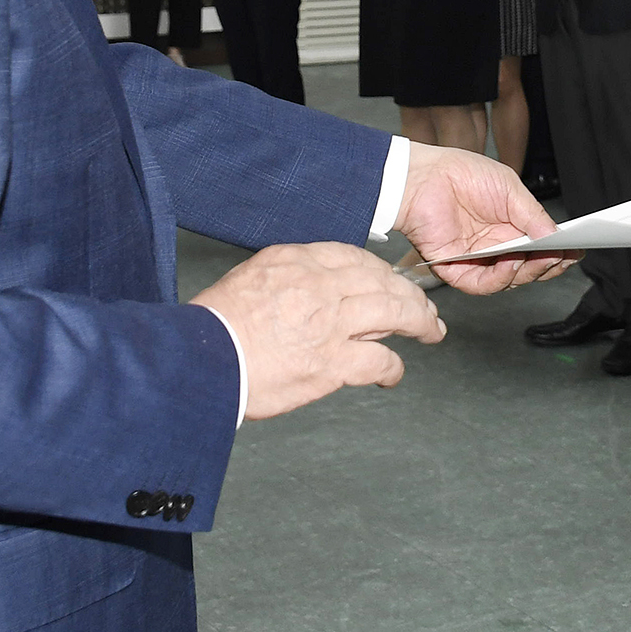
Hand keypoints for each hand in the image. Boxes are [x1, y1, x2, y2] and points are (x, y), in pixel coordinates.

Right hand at [191, 241, 445, 419]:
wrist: (201, 360)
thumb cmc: (216, 327)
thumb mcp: (252, 278)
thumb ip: (288, 277)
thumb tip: (315, 289)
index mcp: (297, 261)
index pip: (354, 257)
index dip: (379, 271)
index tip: (390, 280)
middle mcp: (319, 285)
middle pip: (382, 281)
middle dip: (410, 294)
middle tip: (424, 308)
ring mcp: (330, 324)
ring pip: (394, 312)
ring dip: (418, 323)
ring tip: (429, 331)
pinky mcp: (332, 362)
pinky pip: (379, 360)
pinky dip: (393, 368)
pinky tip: (393, 374)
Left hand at [396, 141, 575, 292]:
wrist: (423, 176)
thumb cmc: (460, 174)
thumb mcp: (508, 188)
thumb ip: (532, 214)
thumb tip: (555, 235)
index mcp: (509, 227)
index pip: (539, 248)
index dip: (558, 253)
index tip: (576, 251)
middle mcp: (494, 247)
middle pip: (529, 268)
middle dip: (548, 265)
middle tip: (563, 257)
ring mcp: (476, 260)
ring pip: (509, 280)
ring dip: (528, 272)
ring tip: (540, 258)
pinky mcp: (455, 270)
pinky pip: (481, 284)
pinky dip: (500, 278)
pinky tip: (512, 262)